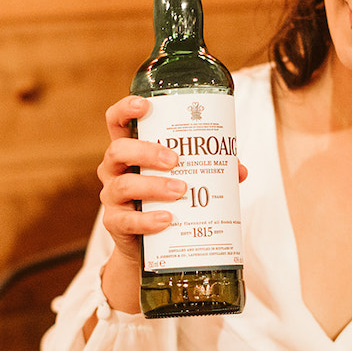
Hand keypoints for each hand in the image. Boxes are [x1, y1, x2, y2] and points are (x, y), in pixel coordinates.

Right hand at [93, 96, 248, 316]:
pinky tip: (167, 219)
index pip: (116, 121)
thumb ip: (210, 170)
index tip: (145, 105)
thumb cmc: (165, 200)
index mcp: (129, 150)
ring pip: (123, 185)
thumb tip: (239, 169)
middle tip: (176, 160)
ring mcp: (112, 197)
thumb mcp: (183, 178)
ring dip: (154, 186)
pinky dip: (148, 220)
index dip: (125, 109)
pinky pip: (127, 220)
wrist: (148, 245)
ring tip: (181, 190)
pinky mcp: (115, 224)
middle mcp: (115, 170)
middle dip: (147, 152)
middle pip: (118, 151)